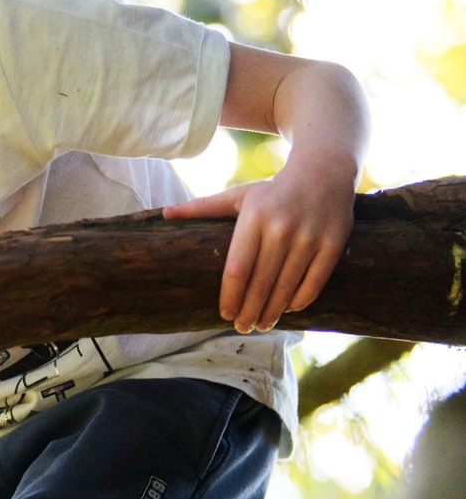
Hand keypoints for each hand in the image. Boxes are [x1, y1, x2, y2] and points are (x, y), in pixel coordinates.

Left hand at [163, 155, 354, 332]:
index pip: (237, 269)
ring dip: (272, 312)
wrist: (324, 171)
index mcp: (254, 216)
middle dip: (249, 311)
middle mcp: (281, 227)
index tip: (224, 314)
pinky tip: (288, 310)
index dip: (230, 296)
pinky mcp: (333, 243)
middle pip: (260, 283)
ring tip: (262, 325)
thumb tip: (165, 214)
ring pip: (286, 287)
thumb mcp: (239, 195)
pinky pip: (313, 282)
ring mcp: (309, 236)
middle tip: (242, 327)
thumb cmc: (273, 192)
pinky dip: (299, 301)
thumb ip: (204, 207)